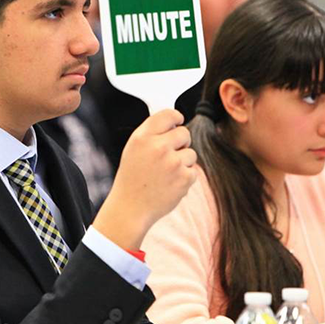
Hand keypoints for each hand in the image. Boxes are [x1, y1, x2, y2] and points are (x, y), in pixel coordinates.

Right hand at [95, 109, 196, 249]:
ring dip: (183, 162)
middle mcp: (158, 147)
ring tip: (166, 174)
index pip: (168, 115)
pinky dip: (185, 178)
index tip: (177, 122)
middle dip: (181, 143)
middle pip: (184, 133)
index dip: (176, 118)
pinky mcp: (184, 178)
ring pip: (191, 153)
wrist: (131, 208)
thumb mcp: (133, 149)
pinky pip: (193, 171)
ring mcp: (173, 163)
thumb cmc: (132, 178)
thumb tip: (175, 120)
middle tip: (168, 156)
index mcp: (142, 137)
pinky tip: (170, 184)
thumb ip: (152, 133)